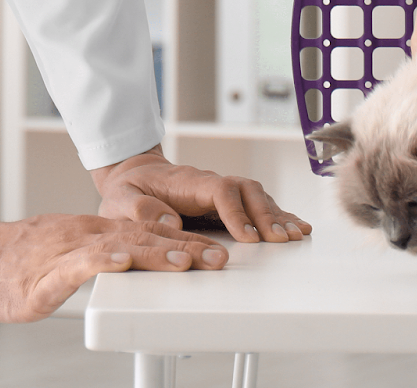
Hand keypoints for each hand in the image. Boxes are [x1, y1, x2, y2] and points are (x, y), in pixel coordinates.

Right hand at [0, 189, 227, 322]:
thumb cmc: (16, 261)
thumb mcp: (68, 251)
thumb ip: (102, 253)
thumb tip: (137, 258)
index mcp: (94, 232)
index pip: (147, 233)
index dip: (183, 240)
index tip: (215, 249)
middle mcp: (85, 235)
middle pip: (143, 237)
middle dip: (184, 248)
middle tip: (218, 257)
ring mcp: (65, 251)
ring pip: (117, 247)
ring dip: (155, 253)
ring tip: (186, 261)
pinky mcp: (43, 273)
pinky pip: (75, 264)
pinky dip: (101, 261)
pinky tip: (122, 262)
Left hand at [90, 147, 311, 242]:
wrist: (135, 175)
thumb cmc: (129, 189)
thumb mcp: (120, 198)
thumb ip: (139, 209)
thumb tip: (169, 221)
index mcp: (188, 182)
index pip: (220, 191)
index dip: (236, 213)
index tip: (246, 237)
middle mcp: (211, 183)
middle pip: (247, 191)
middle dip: (266, 216)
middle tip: (280, 240)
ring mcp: (222, 191)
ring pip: (258, 197)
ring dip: (277, 216)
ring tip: (294, 236)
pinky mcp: (228, 202)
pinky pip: (258, 205)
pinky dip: (279, 215)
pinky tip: (296, 226)